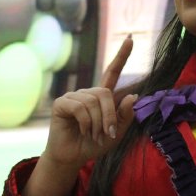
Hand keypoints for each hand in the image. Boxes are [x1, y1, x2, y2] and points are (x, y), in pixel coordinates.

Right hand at [41, 34, 136, 169]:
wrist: (73, 157)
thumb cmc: (94, 144)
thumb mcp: (117, 133)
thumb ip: (125, 116)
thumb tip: (133, 96)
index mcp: (102, 97)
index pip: (112, 72)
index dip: (122, 56)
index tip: (130, 38)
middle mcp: (88, 93)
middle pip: (105, 93)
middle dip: (110, 115)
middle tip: (108, 133)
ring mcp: (74, 97)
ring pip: (93, 102)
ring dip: (97, 123)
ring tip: (93, 135)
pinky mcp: (62, 104)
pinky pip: (80, 108)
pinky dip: (85, 123)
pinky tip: (82, 131)